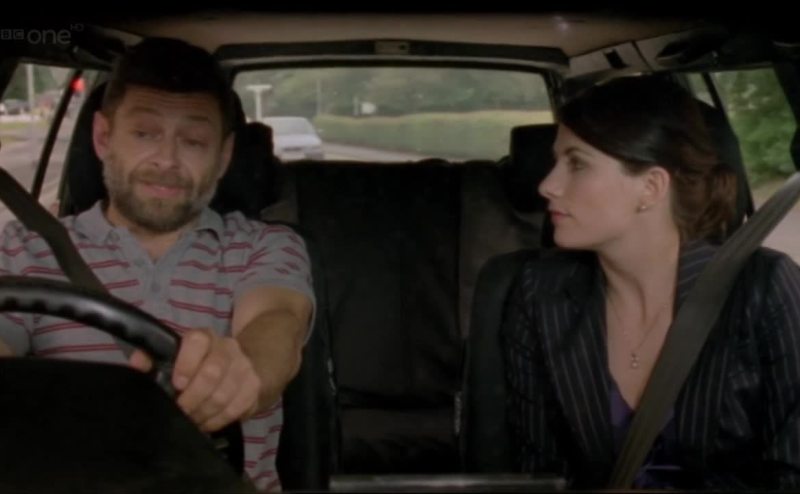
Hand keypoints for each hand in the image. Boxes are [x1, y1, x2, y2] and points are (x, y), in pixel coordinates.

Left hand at [129, 329, 261, 431]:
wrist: (242, 365)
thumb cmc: (200, 364)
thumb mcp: (177, 357)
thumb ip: (153, 358)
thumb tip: (137, 363)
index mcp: (205, 338)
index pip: (197, 341)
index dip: (186, 363)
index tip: (176, 384)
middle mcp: (227, 348)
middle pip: (212, 373)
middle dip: (192, 398)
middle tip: (180, 411)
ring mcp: (244, 367)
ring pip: (223, 395)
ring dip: (203, 413)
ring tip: (191, 420)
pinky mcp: (253, 387)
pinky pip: (235, 409)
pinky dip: (217, 420)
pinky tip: (206, 422)